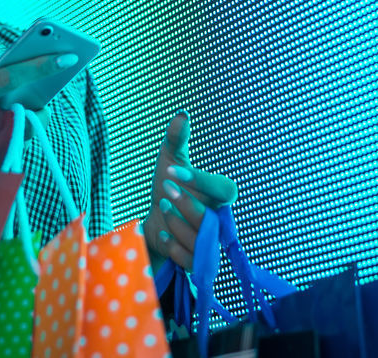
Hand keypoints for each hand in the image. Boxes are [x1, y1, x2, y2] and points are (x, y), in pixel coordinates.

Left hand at [142, 111, 237, 272]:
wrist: (154, 218)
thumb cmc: (168, 185)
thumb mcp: (169, 159)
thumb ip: (177, 138)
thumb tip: (182, 114)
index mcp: (220, 194)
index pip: (224, 189)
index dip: (199, 180)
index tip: (170, 169)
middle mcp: (221, 220)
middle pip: (212, 219)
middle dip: (186, 203)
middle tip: (164, 188)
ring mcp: (210, 244)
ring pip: (200, 241)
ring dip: (176, 223)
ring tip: (162, 208)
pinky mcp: (197, 262)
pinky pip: (190, 260)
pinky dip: (173, 245)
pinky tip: (163, 233)